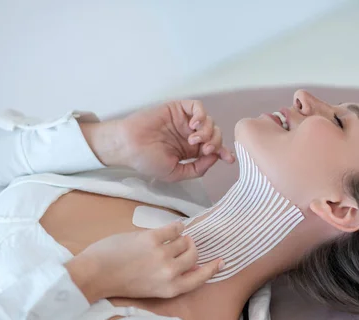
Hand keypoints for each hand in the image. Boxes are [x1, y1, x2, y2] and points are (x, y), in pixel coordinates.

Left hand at [66, 222, 223, 303]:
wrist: (95, 274)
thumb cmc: (120, 282)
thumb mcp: (151, 288)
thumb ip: (170, 278)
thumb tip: (187, 263)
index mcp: (171, 289)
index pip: (201, 278)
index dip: (212, 268)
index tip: (221, 261)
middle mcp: (170, 274)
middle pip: (194, 255)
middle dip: (190, 248)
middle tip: (183, 245)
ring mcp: (162, 255)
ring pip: (184, 240)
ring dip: (179, 237)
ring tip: (168, 239)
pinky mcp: (152, 239)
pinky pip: (174, 228)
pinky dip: (176, 226)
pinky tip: (172, 227)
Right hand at [120, 100, 234, 181]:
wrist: (129, 146)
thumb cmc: (147, 161)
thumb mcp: (176, 173)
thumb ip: (197, 168)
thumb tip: (215, 157)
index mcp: (190, 150)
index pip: (213, 149)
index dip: (223, 152)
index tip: (229, 159)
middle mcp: (190, 134)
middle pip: (214, 134)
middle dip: (215, 142)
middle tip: (205, 149)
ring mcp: (184, 121)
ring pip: (209, 121)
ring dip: (207, 131)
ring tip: (193, 140)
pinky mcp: (177, 108)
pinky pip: (197, 107)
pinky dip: (200, 115)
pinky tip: (193, 126)